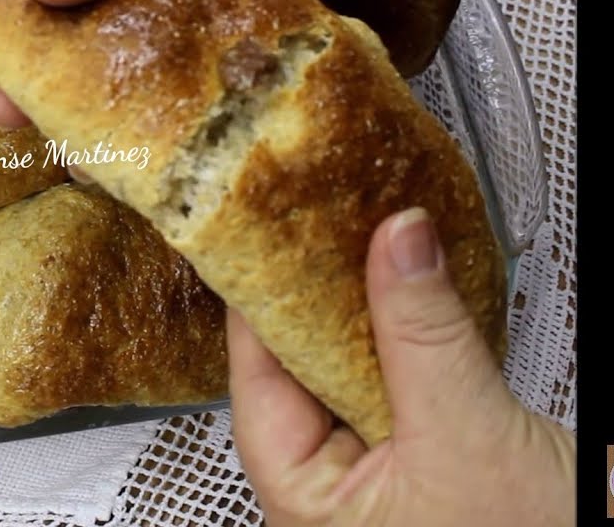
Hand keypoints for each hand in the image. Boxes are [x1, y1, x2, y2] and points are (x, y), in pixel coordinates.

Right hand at [0, 0, 575, 130]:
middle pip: (58, 33)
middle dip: (37, 80)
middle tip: (23, 122)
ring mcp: (154, 14)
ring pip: (110, 71)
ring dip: (91, 111)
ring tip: (78, 151)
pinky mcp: (204, 47)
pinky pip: (172, 89)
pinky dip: (155, 121)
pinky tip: (137, 153)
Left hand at [227, 207, 575, 525]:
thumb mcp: (466, 432)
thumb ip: (423, 333)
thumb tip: (396, 239)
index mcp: (302, 502)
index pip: (255, 382)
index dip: (262, 303)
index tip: (272, 234)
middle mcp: (323, 491)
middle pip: (296, 371)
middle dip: (317, 298)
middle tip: (326, 222)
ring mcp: (370, 475)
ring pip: (346, 371)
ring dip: (364, 312)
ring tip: (368, 241)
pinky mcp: (415, 458)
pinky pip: (391, 383)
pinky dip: (401, 338)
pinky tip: (408, 290)